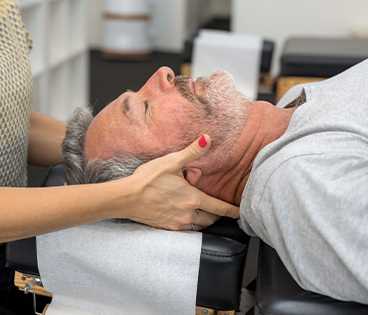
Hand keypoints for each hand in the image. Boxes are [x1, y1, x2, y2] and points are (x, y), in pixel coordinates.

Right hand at [125, 135, 239, 230]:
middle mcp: (188, 214)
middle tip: (221, 210)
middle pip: (211, 219)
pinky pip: (185, 229)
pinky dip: (190, 224)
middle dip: (218, 215)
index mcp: (193, 199)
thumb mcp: (171, 161)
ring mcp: (177, 223)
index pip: (220, 208)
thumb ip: (192, 151)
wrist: (126, 198)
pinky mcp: (166, 228)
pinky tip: (185, 216)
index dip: (232, 211)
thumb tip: (208, 138)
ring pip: (199, 225)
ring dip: (204, 220)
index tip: (241, 213)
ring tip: (205, 213)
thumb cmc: (147, 179)